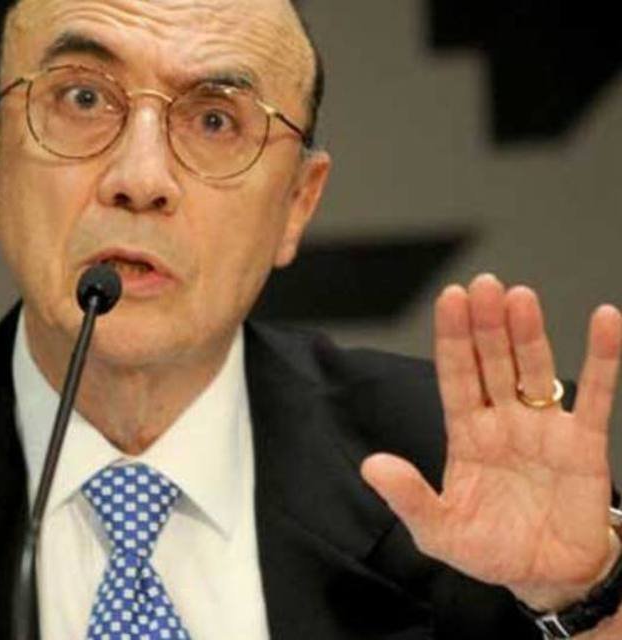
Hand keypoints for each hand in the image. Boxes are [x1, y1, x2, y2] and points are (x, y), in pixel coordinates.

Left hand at [361, 274, 621, 611]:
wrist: (545, 577)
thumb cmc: (488, 549)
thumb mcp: (438, 530)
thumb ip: (408, 497)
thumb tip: (372, 466)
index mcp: (466, 433)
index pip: (456, 375)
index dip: (452, 338)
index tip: (449, 298)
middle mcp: (502, 420)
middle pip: (492, 361)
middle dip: (486, 324)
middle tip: (483, 284)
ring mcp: (543, 427)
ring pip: (535, 369)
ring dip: (528, 333)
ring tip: (519, 297)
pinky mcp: (583, 443)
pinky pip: (595, 395)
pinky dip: (601, 358)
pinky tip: (604, 320)